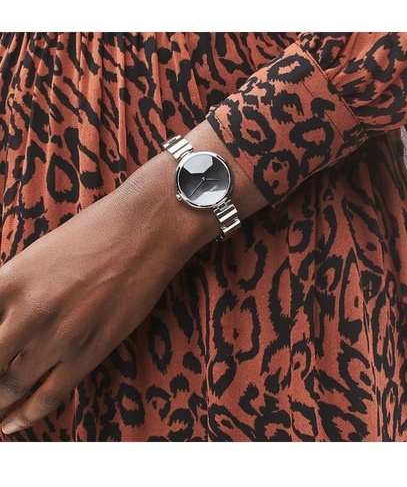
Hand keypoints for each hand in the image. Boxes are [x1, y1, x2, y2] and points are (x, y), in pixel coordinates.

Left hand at [0, 119, 266, 435]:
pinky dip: (28, 414)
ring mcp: (60, 334)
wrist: (147, 230)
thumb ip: (11, 290)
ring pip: (10, 387)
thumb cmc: (96, 233)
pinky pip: (50, 393)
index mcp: (8, 281)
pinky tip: (15, 422)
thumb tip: (4, 321)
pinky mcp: (91, 349)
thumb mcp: (39, 254)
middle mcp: (27, 312)